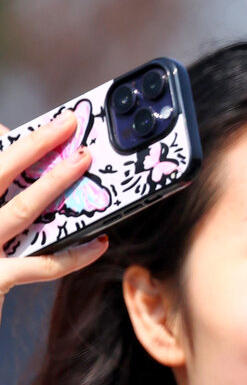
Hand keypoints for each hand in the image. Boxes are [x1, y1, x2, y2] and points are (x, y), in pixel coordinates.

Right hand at [0, 112, 108, 327]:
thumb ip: (0, 188)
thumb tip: (14, 143)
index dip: (18, 140)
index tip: (48, 120)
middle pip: (0, 171)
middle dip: (36, 144)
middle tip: (68, 123)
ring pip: (23, 209)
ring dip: (56, 183)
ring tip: (85, 160)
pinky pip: (44, 264)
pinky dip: (76, 254)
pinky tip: (99, 242)